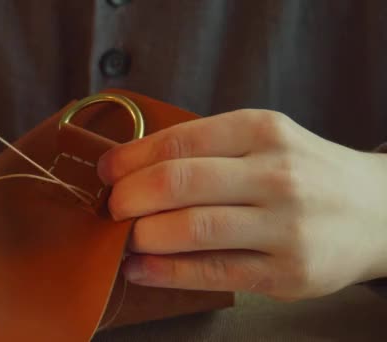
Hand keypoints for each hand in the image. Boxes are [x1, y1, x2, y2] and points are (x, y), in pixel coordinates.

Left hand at [98, 109, 386, 300]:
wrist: (377, 211)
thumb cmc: (304, 171)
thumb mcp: (264, 140)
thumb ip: (207, 150)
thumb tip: (132, 169)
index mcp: (262, 131)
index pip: (178, 141)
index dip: (130, 158)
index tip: (106, 172)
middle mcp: (276, 173)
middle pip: (178, 183)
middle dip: (128, 198)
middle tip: (112, 207)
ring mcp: (285, 225)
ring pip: (192, 229)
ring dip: (142, 235)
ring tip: (123, 238)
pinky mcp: (288, 272)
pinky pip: (213, 272)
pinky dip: (165, 272)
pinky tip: (141, 269)